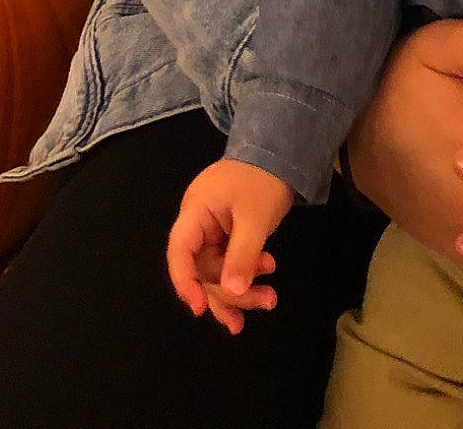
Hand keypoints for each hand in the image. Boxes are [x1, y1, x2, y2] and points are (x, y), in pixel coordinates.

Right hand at [165, 157, 294, 334]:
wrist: (282, 152)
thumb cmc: (264, 179)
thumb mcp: (256, 217)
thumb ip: (242, 254)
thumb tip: (231, 292)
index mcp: (195, 210)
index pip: (179, 252)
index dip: (185, 283)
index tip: (200, 309)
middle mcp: (199, 222)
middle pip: (203, 268)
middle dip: (231, 290)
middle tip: (264, 302)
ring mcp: (213, 229)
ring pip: (218, 270)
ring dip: (242, 288)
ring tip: (269, 301)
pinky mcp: (227, 234)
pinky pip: (229, 262)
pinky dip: (246, 273)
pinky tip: (265, 277)